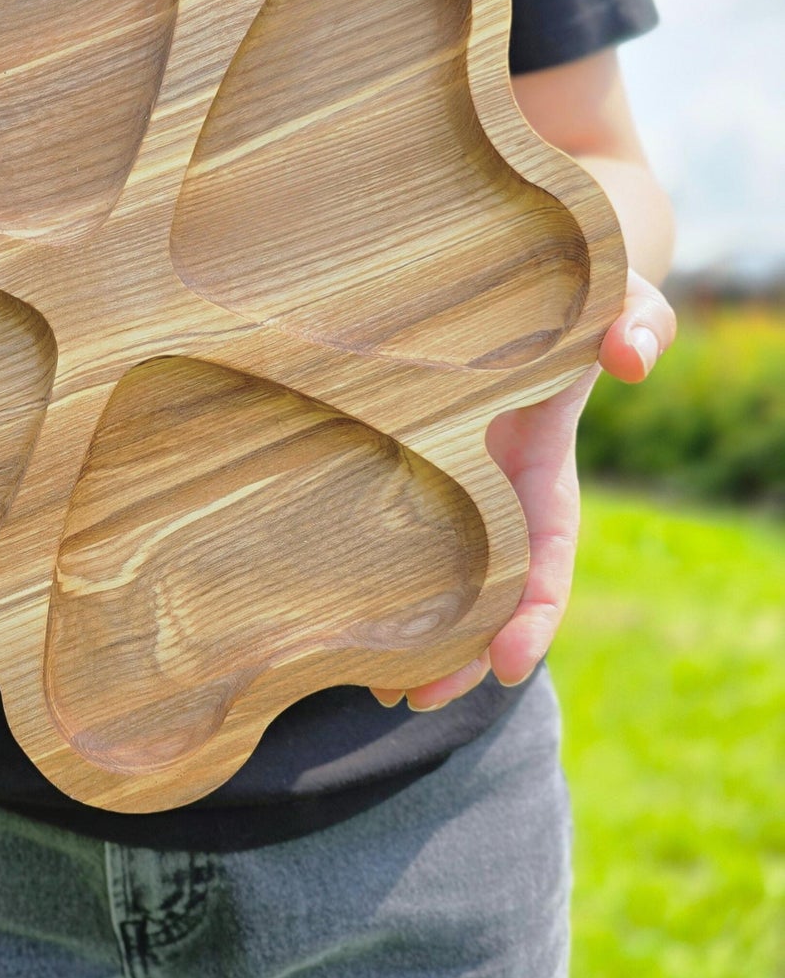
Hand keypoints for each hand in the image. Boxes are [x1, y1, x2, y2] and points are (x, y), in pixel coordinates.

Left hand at [372, 270, 676, 711]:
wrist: (505, 278)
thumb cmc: (566, 290)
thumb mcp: (610, 295)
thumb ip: (638, 322)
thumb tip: (633, 359)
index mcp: (542, 470)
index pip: (548, 556)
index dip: (535, 612)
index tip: (507, 664)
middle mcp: (494, 491)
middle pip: (485, 590)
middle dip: (461, 650)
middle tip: (419, 700)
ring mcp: (444, 482)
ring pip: (435, 574)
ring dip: (413, 633)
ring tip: (377, 688)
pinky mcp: (394, 461)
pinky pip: (385, 526)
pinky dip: (368, 574)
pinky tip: (340, 619)